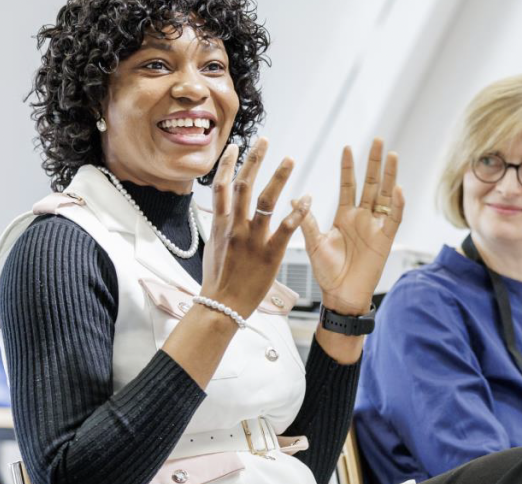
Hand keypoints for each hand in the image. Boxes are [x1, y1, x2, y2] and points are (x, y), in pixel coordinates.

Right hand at [204, 138, 309, 315]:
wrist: (222, 306)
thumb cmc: (218, 280)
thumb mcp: (213, 247)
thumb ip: (220, 226)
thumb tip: (219, 211)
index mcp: (221, 223)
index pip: (221, 185)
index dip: (227, 163)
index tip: (236, 146)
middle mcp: (235, 226)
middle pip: (244, 184)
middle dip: (254, 160)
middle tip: (265, 140)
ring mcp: (253, 239)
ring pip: (266, 200)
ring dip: (279, 177)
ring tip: (290, 159)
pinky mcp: (270, 253)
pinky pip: (286, 228)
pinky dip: (297, 212)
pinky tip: (307, 198)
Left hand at [302, 138, 403, 315]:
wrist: (341, 295)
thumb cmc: (327, 273)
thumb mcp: (314, 244)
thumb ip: (308, 221)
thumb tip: (293, 199)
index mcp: (344, 216)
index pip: (348, 185)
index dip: (349, 167)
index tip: (347, 147)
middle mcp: (362, 217)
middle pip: (372, 184)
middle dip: (375, 162)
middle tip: (379, 140)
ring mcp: (376, 227)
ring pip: (386, 196)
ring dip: (390, 176)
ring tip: (393, 155)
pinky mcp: (386, 239)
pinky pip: (394, 219)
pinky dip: (398, 205)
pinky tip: (399, 189)